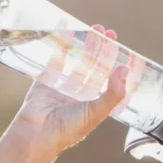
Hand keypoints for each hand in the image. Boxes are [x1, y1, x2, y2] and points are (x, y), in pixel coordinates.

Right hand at [9, 24, 130, 153]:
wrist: (37, 133)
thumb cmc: (69, 128)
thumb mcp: (97, 112)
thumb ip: (113, 93)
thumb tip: (125, 70)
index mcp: (94, 104)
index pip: (108, 79)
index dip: (115, 64)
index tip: (121, 48)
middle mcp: (80, 95)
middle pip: (94, 67)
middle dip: (101, 49)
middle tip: (107, 32)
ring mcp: (62, 87)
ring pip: (77, 61)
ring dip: (85, 46)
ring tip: (93, 29)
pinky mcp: (46, 81)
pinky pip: (55, 61)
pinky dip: (62, 48)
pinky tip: (69, 34)